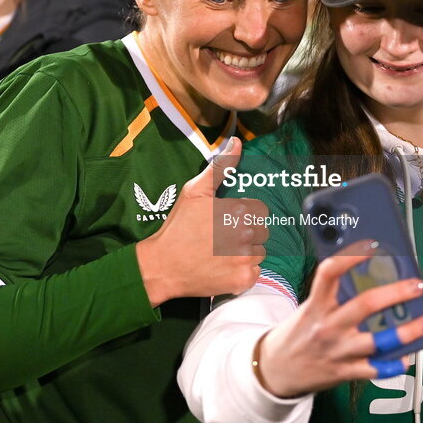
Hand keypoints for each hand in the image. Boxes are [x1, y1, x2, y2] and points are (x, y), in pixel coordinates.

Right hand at [136, 137, 268, 304]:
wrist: (162, 265)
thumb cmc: (178, 226)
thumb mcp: (196, 191)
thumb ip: (220, 167)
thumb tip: (237, 142)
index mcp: (239, 211)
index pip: (257, 212)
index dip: (240, 216)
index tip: (222, 223)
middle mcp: (246, 235)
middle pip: (260, 232)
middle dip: (244, 234)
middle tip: (219, 239)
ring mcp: (245, 259)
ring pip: (259, 252)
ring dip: (245, 253)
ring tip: (220, 253)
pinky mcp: (242, 280)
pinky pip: (255, 273)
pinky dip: (242, 272)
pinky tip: (224, 267)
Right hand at [255, 243, 422, 397]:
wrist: (276, 370)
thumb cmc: (298, 333)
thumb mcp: (309, 308)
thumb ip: (333, 295)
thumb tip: (365, 273)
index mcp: (316, 305)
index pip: (330, 273)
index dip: (351, 257)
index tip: (372, 246)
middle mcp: (328, 326)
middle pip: (365, 305)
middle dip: (396, 293)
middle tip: (416, 285)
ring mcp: (337, 350)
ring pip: (377, 340)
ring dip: (406, 332)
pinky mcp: (344, 372)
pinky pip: (374, 369)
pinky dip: (393, 364)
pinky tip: (407, 357)